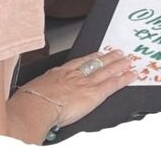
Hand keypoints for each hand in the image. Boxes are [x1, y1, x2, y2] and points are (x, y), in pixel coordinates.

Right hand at [19, 49, 135, 129]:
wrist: (35, 107)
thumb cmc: (29, 102)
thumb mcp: (31, 90)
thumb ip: (37, 90)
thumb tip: (31, 96)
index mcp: (59, 73)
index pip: (79, 63)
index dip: (91, 57)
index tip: (98, 54)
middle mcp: (75, 75)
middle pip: (95, 63)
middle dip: (108, 58)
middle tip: (118, 52)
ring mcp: (86, 83)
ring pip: (106, 71)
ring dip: (119, 65)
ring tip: (128, 60)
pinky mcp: (94, 94)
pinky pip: (113, 84)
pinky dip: (123, 79)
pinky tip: (131, 75)